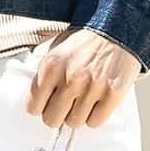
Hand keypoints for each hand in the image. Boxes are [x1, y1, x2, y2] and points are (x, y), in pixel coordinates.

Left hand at [25, 27, 142, 129]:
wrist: (117, 27)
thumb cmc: (86, 40)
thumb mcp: (56, 47)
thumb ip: (42, 70)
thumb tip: (33, 94)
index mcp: (51, 66)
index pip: (32, 106)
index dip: (39, 107)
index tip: (46, 103)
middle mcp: (70, 78)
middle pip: (52, 119)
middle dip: (57, 113)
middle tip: (65, 103)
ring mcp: (92, 87)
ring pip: (74, 122)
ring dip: (77, 114)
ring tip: (83, 99)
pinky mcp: (113, 94)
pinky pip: (95, 121)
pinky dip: (95, 115)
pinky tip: (96, 102)